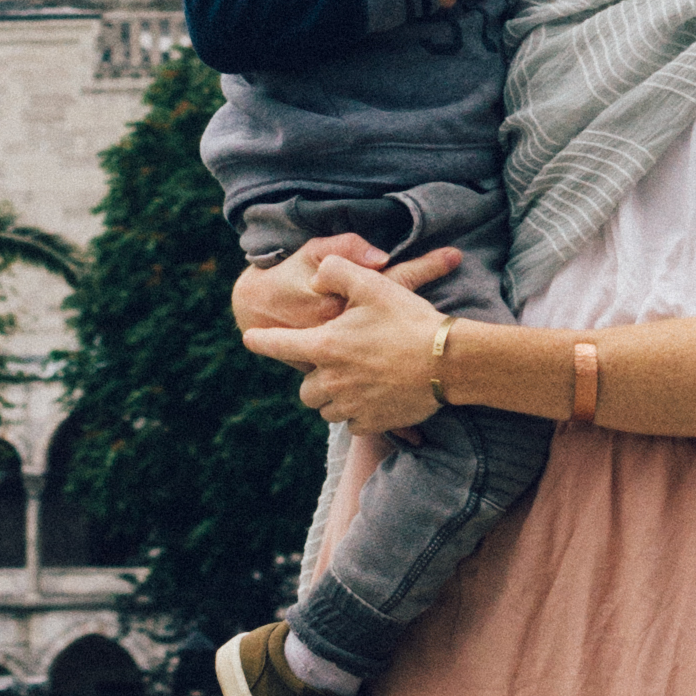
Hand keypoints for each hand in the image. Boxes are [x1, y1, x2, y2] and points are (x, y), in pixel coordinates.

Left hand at [240, 249, 463, 430]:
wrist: (446, 361)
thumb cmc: (408, 319)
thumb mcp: (372, 283)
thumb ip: (336, 271)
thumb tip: (317, 276)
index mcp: (327, 346)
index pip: (281, 345)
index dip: (262, 341)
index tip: (249, 339)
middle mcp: (333, 380)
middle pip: (305, 389)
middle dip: (313, 378)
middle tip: (334, 363)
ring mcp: (352, 405)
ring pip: (326, 409)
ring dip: (333, 397)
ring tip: (354, 380)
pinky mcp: (373, 422)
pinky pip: (352, 424)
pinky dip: (356, 413)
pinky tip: (372, 396)